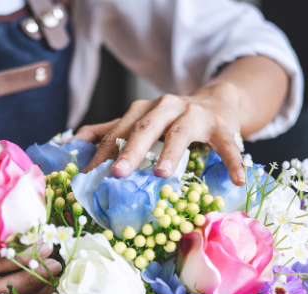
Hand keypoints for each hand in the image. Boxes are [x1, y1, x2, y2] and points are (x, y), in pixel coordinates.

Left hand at [73, 82, 245, 185]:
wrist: (218, 100)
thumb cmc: (173, 119)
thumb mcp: (140, 121)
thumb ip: (109, 131)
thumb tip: (70, 142)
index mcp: (143, 110)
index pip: (118, 131)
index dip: (102, 153)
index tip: (86, 176)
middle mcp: (166, 107)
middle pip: (144, 127)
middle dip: (130, 150)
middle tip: (117, 173)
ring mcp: (195, 114)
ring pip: (180, 132)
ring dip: (171, 153)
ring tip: (162, 174)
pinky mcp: (222, 125)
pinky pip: (226, 144)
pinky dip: (232, 161)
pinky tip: (237, 179)